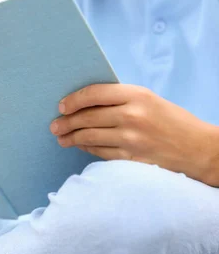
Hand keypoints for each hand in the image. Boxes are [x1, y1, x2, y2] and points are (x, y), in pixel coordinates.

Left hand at [51, 84, 218, 185]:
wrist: (199, 148)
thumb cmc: (171, 119)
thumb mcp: (148, 99)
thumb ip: (119, 98)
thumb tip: (84, 102)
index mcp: (136, 95)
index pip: (94, 94)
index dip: (73, 100)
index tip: (61, 106)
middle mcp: (132, 116)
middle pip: (87, 118)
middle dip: (66, 122)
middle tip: (54, 125)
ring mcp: (132, 140)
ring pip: (90, 137)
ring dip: (71, 137)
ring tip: (61, 137)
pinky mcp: (132, 159)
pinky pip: (101, 153)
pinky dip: (87, 148)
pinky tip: (80, 145)